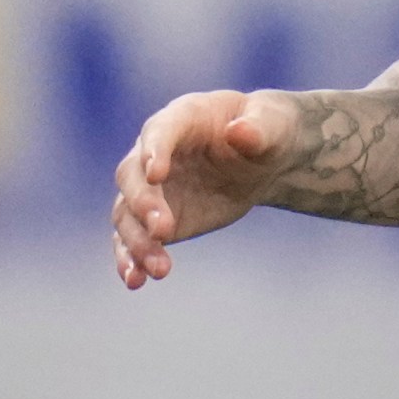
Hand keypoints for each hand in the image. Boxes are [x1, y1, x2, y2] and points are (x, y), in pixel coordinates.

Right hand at [110, 89, 297, 288]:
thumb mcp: (272, 124)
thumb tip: (240, 132)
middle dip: (143, 202)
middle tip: (164, 229)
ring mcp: (150, 188)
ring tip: (159, 269)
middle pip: (132, 176)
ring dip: (136, 241)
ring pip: (126, 213)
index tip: (156, 174)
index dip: (155, 151)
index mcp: (182, 118)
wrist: (262, 160)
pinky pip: (132, 239)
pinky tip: (136, 280)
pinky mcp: (153, 220)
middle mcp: (154, 152)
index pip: (159, 131)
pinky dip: (130, 259)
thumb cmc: (266, 130)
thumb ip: (257, 127)